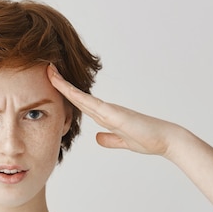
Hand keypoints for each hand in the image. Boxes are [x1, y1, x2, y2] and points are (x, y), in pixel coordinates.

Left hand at [47, 64, 180, 156]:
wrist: (166, 139)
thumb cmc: (148, 139)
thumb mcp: (122, 142)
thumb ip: (110, 139)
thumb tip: (97, 138)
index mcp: (106, 116)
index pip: (81, 103)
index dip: (66, 94)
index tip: (53, 84)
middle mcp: (106, 110)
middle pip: (77, 96)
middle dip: (61, 84)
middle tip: (47, 69)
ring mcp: (110, 111)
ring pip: (82, 97)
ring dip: (65, 86)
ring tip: (51, 72)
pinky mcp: (116, 115)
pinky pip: (92, 104)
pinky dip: (78, 97)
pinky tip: (67, 90)